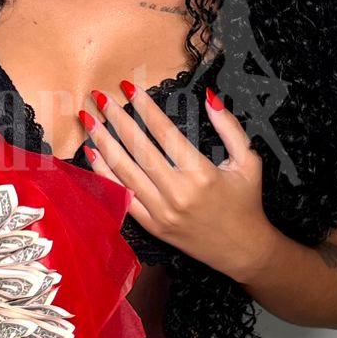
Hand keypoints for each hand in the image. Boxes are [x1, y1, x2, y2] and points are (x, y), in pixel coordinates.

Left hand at [79, 80, 275, 281]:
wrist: (242, 249)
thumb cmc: (246, 203)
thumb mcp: (248, 161)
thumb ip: (229, 127)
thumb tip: (208, 96)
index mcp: (201, 173)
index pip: (164, 132)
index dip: (144, 107)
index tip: (129, 88)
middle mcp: (178, 193)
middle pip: (138, 148)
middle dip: (116, 119)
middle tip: (100, 97)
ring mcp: (162, 212)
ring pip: (124, 171)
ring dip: (103, 143)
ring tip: (88, 121)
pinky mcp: (152, 226)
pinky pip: (123, 196)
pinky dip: (105, 175)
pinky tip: (93, 154)